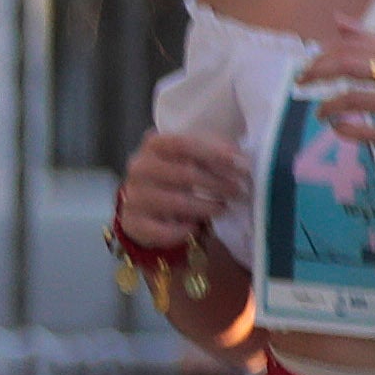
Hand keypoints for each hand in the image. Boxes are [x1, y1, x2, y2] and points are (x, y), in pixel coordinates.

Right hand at [115, 126, 249, 260]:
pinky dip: (181, 230)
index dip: (214, 153)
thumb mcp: (197, 158)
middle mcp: (139, 167)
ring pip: (173, 202)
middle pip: (182, 173)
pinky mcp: (132, 222)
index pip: (182, 143)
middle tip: (238, 191)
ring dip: (204, 207)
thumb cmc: (182, 176)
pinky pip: (160, 230)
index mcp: (154, 145)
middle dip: (217, 183)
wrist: (153, 207)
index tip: (242, 164)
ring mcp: (133, 195)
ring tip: (222, 208)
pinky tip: (194, 227)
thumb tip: (241, 159)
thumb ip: (216, 153)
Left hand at [315, 26, 374, 190]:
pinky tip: (340, 130)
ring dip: (328, 107)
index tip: (310, 65)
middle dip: (317, 73)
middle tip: (302, 84)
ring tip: (321, 115)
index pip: (356, 45)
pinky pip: (366, 130)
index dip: (325, 53)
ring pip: (353, 98)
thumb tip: (338, 21)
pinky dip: (345, 130)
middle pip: (350, 65)